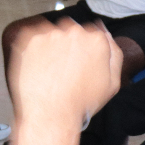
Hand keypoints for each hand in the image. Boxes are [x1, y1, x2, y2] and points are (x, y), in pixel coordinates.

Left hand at [7, 19, 121, 127]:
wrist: (50, 114)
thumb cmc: (79, 103)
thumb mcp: (112, 83)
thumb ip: (114, 54)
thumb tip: (106, 34)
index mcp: (96, 39)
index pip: (91, 34)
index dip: (84, 50)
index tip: (78, 63)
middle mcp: (74, 31)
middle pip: (71, 30)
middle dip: (68, 46)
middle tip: (64, 69)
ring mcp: (50, 34)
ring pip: (52, 33)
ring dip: (51, 46)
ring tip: (50, 70)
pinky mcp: (30, 38)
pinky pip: (32, 36)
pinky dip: (34, 49)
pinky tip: (38, 66)